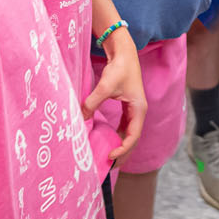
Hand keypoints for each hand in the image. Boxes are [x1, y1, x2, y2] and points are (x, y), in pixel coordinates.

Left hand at [85, 29, 144, 163]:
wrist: (124, 53)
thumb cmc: (119, 68)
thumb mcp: (105, 86)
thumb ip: (92, 103)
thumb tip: (80, 118)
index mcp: (139, 109)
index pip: (133, 135)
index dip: (123, 148)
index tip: (110, 155)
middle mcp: (139, 112)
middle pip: (134, 138)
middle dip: (124, 153)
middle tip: (110, 166)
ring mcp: (134, 110)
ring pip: (130, 133)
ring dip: (121, 145)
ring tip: (110, 158)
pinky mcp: (128, 106)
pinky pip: (124, 126)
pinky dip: (118, 135)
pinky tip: (109, 141)